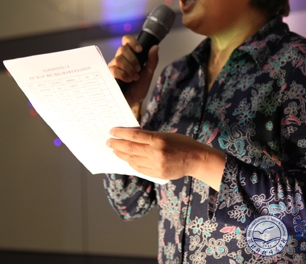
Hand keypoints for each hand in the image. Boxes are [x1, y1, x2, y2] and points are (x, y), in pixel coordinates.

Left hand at [107, 127, 225, 189]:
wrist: (196, 159)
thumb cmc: (182, 143)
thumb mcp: (166, 135)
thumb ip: (150, 137)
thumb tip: (132, 137)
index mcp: (158, 140)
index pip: (134, 135)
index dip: (121, 133)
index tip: (112, 131)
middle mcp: (155, 153)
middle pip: (130, 148)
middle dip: (117, 144)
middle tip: (109, 142)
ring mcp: (155, 165)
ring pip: (132, 160)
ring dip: (121, 155)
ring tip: (115, 151)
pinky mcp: (156, 174)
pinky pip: (139, 169)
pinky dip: (131, 163)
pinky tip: (127, 159)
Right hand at [108, 35, 158, 107]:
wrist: (133, 102)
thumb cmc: (139, 88)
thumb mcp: (148, 74)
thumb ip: (152, 60)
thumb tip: (155, 47)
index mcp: (130, 56)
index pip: (126, 41)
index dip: (132, 42)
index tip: (140, 50)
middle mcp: (120, 59)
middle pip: (122, 49)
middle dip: (133, 60)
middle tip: (138, 70)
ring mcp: (113, 67)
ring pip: (118, 59)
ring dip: (129, 69)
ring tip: (134, 78)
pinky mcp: (108, 75)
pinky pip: (113, 69)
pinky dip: (123, 75)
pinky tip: (127, 80)